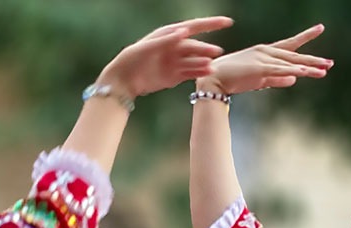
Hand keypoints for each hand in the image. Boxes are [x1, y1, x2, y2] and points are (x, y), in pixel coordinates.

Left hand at [98, 16, 231, 99]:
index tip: (227, 22)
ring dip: (204, 62)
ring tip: (212, 66)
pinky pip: (190, 73)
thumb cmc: (132, 59)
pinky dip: (199, 73)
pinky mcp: (174, 77)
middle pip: (195, 47)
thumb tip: (185, 31)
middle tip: (216, 52)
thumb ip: (166, 40)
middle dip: (206, 48)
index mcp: (169, 35)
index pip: (194, 27)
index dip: (211, 24)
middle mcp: (174, 48)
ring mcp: (175, 63)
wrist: (123, 81)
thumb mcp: (147, 48)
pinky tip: (208, 73)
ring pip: (195, 61)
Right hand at [203, 25, 332, 94]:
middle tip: (330, 63)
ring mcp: (264, 59)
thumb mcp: (259, 80)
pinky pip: (281, 70)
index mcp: (266, 52)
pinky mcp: (260, 69)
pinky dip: (294, 71)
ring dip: (309, 68)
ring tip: (325, 69)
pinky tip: (306, 73)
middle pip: (295, 56)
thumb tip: (295, 80)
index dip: (306, 37)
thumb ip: (277, 80)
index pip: (290, 45)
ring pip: (291, 64)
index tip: (319, 28)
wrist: (215, 79)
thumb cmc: (233, 79)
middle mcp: (267, 52)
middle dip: (313, 60)